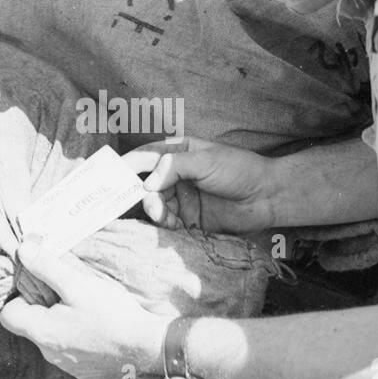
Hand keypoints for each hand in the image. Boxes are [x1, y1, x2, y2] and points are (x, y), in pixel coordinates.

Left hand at [0, 241, 167, 378]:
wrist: (148, 350)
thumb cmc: (112, 316)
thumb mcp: (79, 284)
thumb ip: (47, 267)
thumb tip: (23, 250)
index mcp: (42, 332)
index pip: (8, 315)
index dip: (19, 297)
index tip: (41, 286)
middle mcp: (49, 354)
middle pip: (31, 326)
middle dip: (45, 307)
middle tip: (70, 292)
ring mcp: (68, 366)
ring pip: (53, 338)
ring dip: (63, 321)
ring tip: (88, 309)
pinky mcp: (85, 372)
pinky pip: (72, 350)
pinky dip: (79, 336)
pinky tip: (99, 326)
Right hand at [121, 138, 274, 233]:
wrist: (267, 196)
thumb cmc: (239, 170)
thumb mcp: (206, 160)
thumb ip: (174, 168)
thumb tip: (147, 183)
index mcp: (178, 153)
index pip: (145, 157)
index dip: (126, 165)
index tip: (110, 176)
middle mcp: (175, 175)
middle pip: (145, 184)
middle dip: (141, 194)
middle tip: (149, 204)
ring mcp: (181, 198)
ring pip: (154, 205)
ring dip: (154, 211)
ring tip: (163, 216)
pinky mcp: (189, 219)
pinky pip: (167, 223)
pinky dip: (165, 225)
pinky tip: (172, 225)